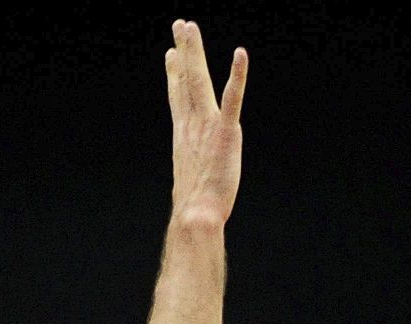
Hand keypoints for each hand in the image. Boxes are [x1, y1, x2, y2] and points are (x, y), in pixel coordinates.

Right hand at [166, 21, 246, 226]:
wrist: (196, 213)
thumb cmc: (196, 207)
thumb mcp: (193, 180)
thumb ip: (194, 170)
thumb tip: (193, 183)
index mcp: (184, 134)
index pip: (177, 97)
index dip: (174, 73)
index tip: (170, 54)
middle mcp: (192, 124)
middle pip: (185, 80)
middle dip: (183, 50)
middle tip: (180, 24)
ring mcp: (207, 125)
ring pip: (199, 79)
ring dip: (194, 51)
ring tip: (189, 26)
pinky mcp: (226, 131)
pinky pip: (233, 97)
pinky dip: (237, 75)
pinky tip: (240, 54)